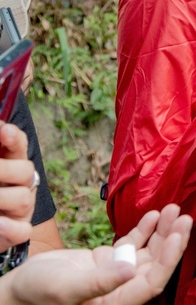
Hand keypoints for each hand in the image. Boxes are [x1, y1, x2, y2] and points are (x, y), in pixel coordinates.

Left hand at [0, 123, 35, 250]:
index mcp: (12, 165)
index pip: (18, 146)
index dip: (13, 138)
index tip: (4, 131)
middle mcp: (22, 185)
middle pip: (26, 170)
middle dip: (3, 169)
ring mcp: (22, 209)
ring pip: (23, 199)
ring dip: (1, 197)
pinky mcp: (18, 232)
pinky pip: (22, 231)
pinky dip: (10, 228)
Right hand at [6, 204, 192, 304]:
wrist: (21, 286)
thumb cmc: (39, 292)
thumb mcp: (67, 287)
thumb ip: (100, 281)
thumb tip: (130, 269)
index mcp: (116, 302)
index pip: (152, 282)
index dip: (168, 260)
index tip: (178, 235)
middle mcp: (121, 289)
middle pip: (155, 264)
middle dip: (171, 240)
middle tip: (183, 215)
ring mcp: (116, 273)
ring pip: (148, 252)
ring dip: (162, 231)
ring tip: (172, 209)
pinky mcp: (109, 260)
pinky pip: (133, 244)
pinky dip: (145, 230)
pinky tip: (154, 215)